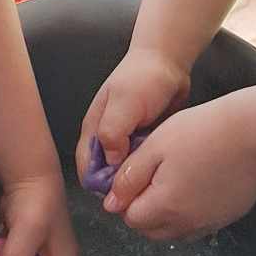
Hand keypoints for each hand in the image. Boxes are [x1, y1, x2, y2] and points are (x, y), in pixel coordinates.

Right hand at [76, 44, 189, 182]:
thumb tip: (111, 163)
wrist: (168, 60)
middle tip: (141, 190)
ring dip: (138, 175)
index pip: (86, 167)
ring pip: (127, 168)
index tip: (118, 195)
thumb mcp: (124, 104)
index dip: (98, 184)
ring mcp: (127, 138)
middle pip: (107, 173)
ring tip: (155, 181)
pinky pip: (144, 159)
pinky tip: (163, 168)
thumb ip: (112, 133)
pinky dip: (150, 165)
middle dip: (120, 184)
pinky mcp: (145, 138)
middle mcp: (108, 137)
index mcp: (94, 129)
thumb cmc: (143, 78)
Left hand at [104, 97, 255, 238]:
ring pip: (176, 232)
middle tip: (152, 180)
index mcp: (164, 206)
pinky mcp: (228, 217)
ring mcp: (210, 223)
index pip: (131, 220)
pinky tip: (197, 188)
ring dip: (167, 217)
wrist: (250, 132)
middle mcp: (187, 223)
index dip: (127, 200)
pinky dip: (191, 215)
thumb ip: (129, 178)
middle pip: (151, 231)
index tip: (135, 178)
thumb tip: (111, 204)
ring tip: (174, 183)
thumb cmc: (199, 132)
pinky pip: (200, 226)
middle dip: (144, 212)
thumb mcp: (154, 147)